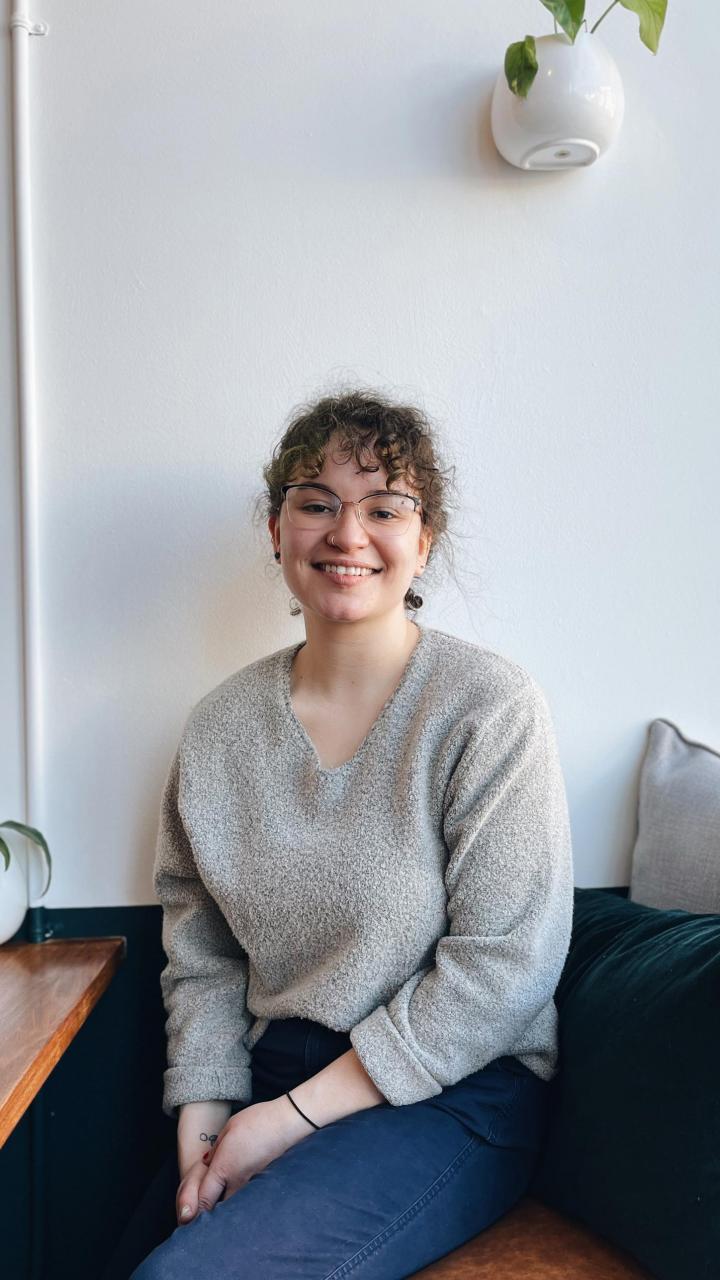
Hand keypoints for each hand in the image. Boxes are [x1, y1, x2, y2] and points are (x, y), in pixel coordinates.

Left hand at [178, 1097, 311, 1221]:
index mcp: (224, 1168)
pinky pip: (245, 1197)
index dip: (193, 1212)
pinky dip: (238, 1199)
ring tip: (218, 1201)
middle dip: (208, 1213)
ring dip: (223, 1206)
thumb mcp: (228, 1129)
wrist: (287, 1123)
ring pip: (232, 1205)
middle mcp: (237, 1181)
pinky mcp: (263, 1183)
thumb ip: (216, 1150)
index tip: (187, 1218)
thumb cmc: (257, 1121)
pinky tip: (237, 1191)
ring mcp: (252, 1184)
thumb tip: (208, 1164)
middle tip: (199, 1212)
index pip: (204, 1200)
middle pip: (217, 1209)